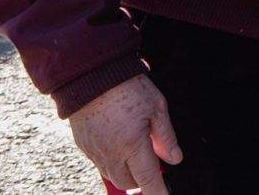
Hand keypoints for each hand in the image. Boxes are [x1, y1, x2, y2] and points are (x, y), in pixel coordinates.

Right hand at [69, 74, 180, 194]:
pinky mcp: (83, 146)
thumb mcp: (157, 107)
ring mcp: (94, 151)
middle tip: (155, 166)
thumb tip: (175, 158)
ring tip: (137, 155)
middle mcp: (111, 154)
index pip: (148, 179)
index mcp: (132, 145)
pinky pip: (99, 163)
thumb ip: (166, 137)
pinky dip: (112, 162)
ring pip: (112, 175)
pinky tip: (120, 146)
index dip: (158, 192)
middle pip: (128, 182)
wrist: (91, 76)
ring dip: (126, 172)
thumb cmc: (126, 87)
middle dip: (142, 180)